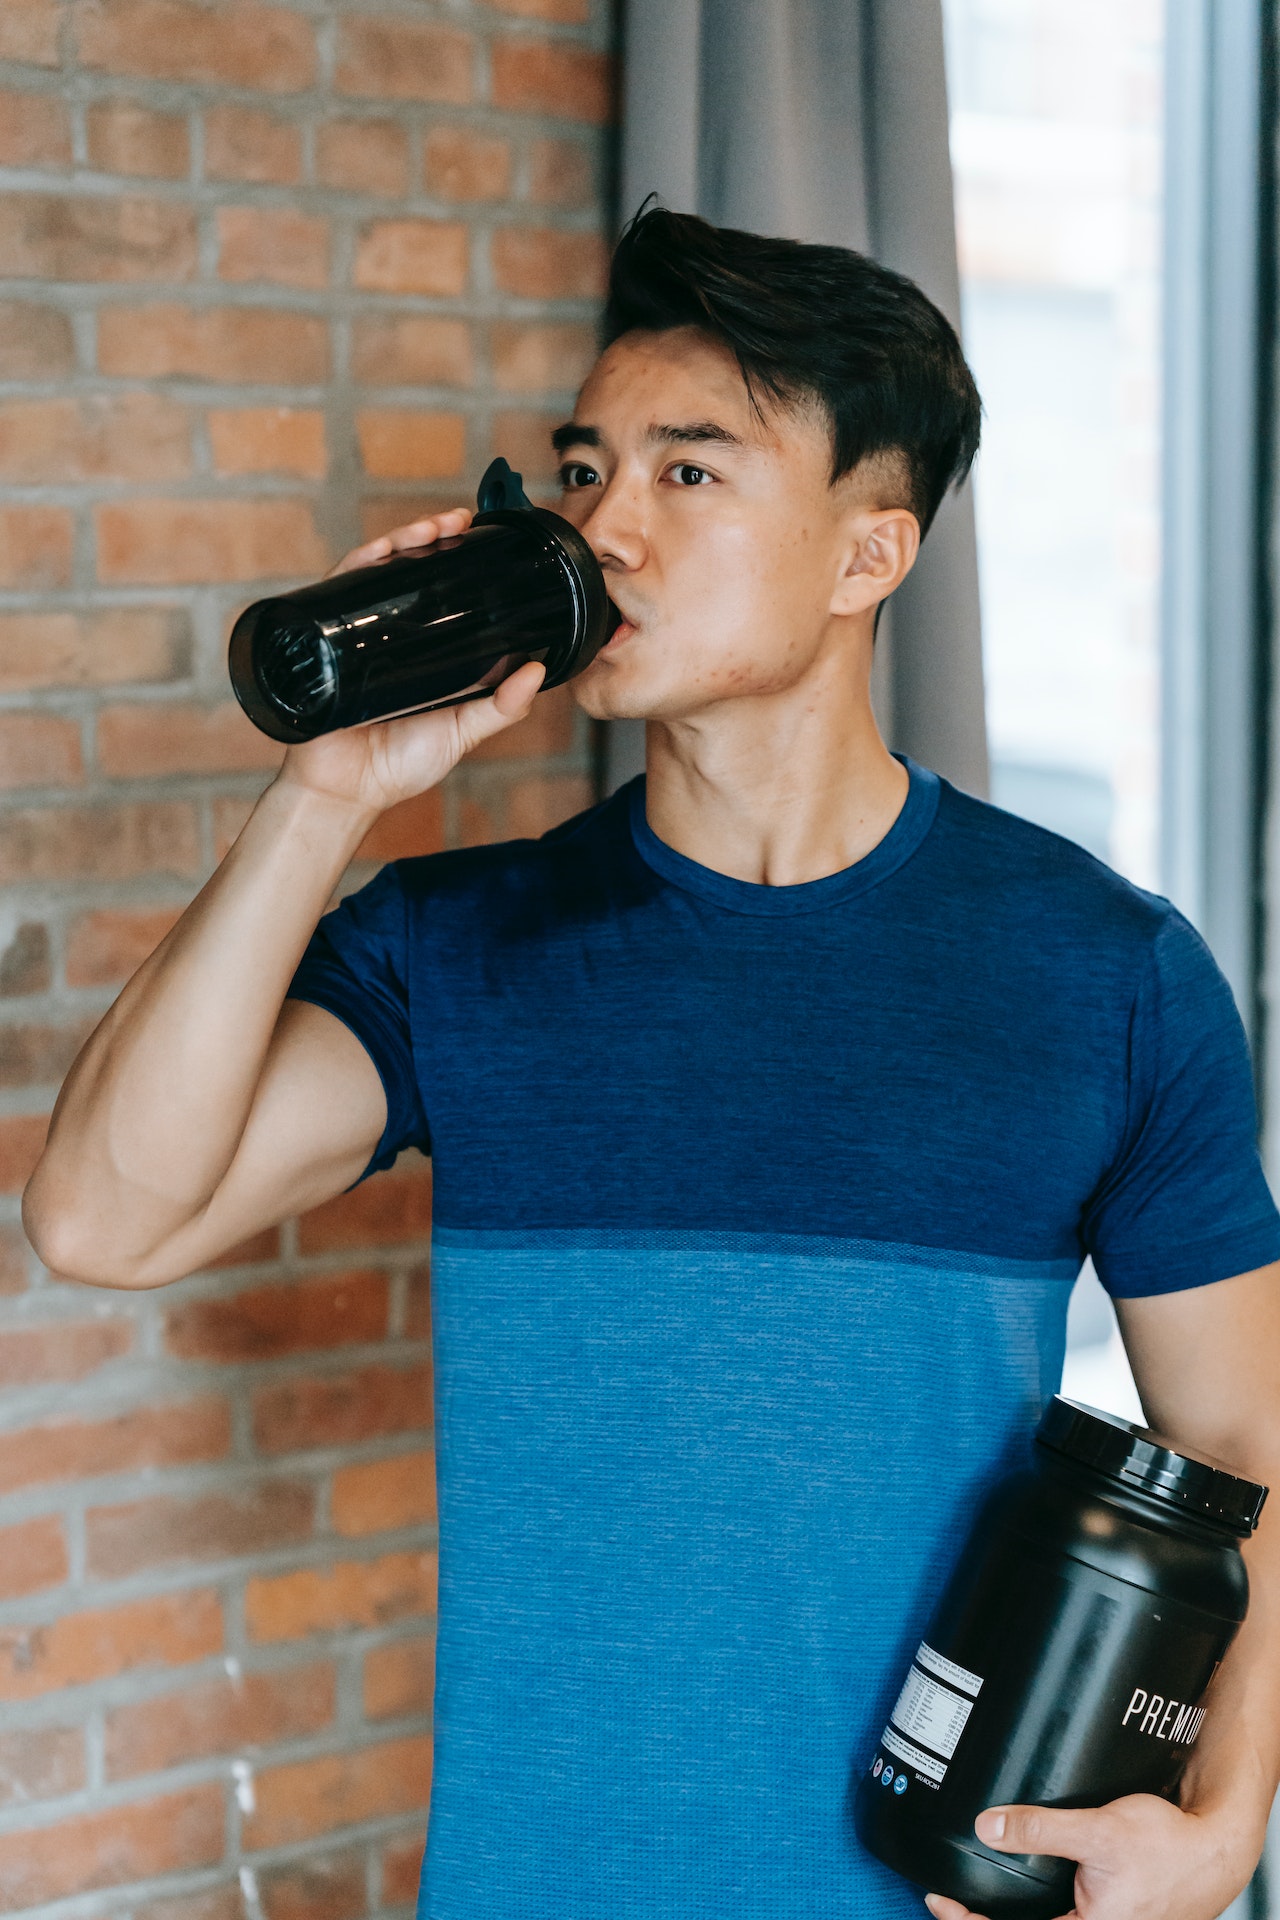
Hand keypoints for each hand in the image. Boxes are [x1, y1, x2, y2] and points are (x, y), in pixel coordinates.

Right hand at [276, 508, 545, 820]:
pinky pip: (339, 590)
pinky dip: (360, 563)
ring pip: (378, 572)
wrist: (345, 791)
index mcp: (421, 649)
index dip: (456, 558)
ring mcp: (356, 633)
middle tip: (458, 521)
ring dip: (403, 541)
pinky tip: (383, 550)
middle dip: (432, 537)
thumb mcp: (462, 732)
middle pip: (408, 571)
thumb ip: (501, 708)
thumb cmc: (399, 766)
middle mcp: (388, 634)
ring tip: (431, 528)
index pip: (438, 590)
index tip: (480, 536)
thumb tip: (538, 671)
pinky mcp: (325, 637)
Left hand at [924, 1796, 1257, 1919]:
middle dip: (981, 1919)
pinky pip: (1057, 1915)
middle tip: (946, 1899)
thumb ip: (1042, 1830)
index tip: (940, 1901)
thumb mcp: (1099, 1832)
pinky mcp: (1103, 1914)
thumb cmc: (1168, 1848)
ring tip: (970, 1894)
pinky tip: (1014, 1884)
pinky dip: (1029, 1904)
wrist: (1211, 1851)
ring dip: (1005, 1913)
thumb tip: (988, 1827)